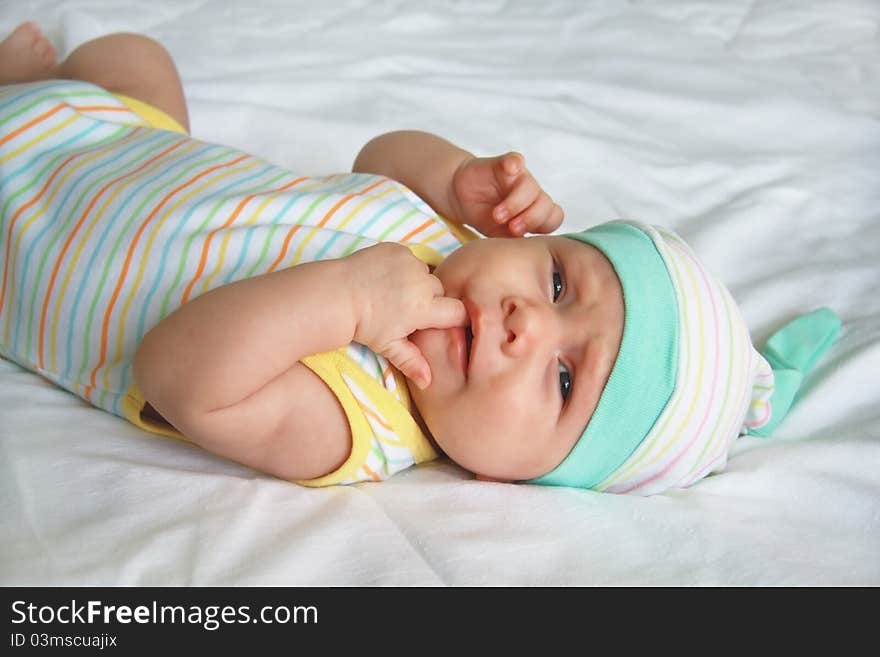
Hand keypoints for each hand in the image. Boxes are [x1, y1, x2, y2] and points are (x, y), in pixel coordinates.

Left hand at [345, 243, 466, 388]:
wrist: (336, 295)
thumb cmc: (362, 325)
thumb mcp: (387, 346)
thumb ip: (412, 361)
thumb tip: (428, 382)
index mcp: (423, 307)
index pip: (457, 311)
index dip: (452, 318)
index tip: (439, 322)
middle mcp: (421, 281)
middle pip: (441, 291)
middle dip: (431, 299)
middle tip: (409, 309)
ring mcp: (409, 261)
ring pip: (426, 273)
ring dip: (417, 282)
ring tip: (395, 292)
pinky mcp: (397, 248)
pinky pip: (411, 258)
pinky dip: (403, 266)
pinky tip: (387, 277)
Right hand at [450, 152, 563, 236]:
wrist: (462, 195)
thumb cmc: (485, 216)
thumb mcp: (498, 235)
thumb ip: (513, 243)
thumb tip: (526, 257)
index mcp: (535, 212)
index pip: (554, 218)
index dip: (542, 228)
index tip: (522, 236)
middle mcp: (532, 194)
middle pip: (546, 204)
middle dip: (531, 218)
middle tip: (512, 228)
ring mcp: (519, 178)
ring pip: (531, 187)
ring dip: (515, 203)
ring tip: (497, 215)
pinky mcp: (504, 164)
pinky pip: (515, 160)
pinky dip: (514, 164)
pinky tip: (509, 170)